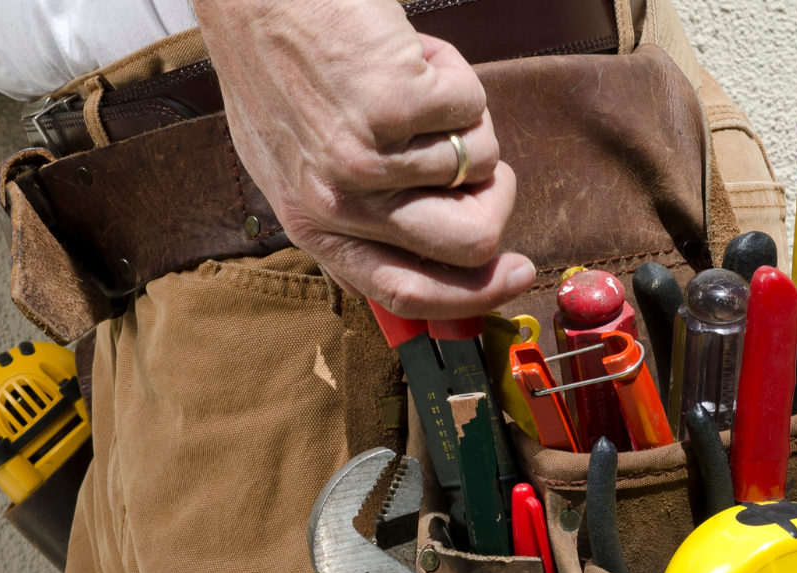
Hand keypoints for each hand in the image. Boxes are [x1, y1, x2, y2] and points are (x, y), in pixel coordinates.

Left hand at [197, 0, 534, 317]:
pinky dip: (453, 73)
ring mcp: (368, 156)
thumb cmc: (279, 66)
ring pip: (480, 162)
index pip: (407, 292)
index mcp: (313, 227)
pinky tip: (408, 55)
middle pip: (471, 242)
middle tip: (484, 163)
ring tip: (409, 82)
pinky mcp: (397, 104)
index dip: (475, 293)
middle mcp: (339, 203)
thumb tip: (434, 263)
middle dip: (496, 199)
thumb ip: (359, 219)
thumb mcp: (299, 165)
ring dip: (462, 116)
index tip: (517, 274)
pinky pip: (473, 105)